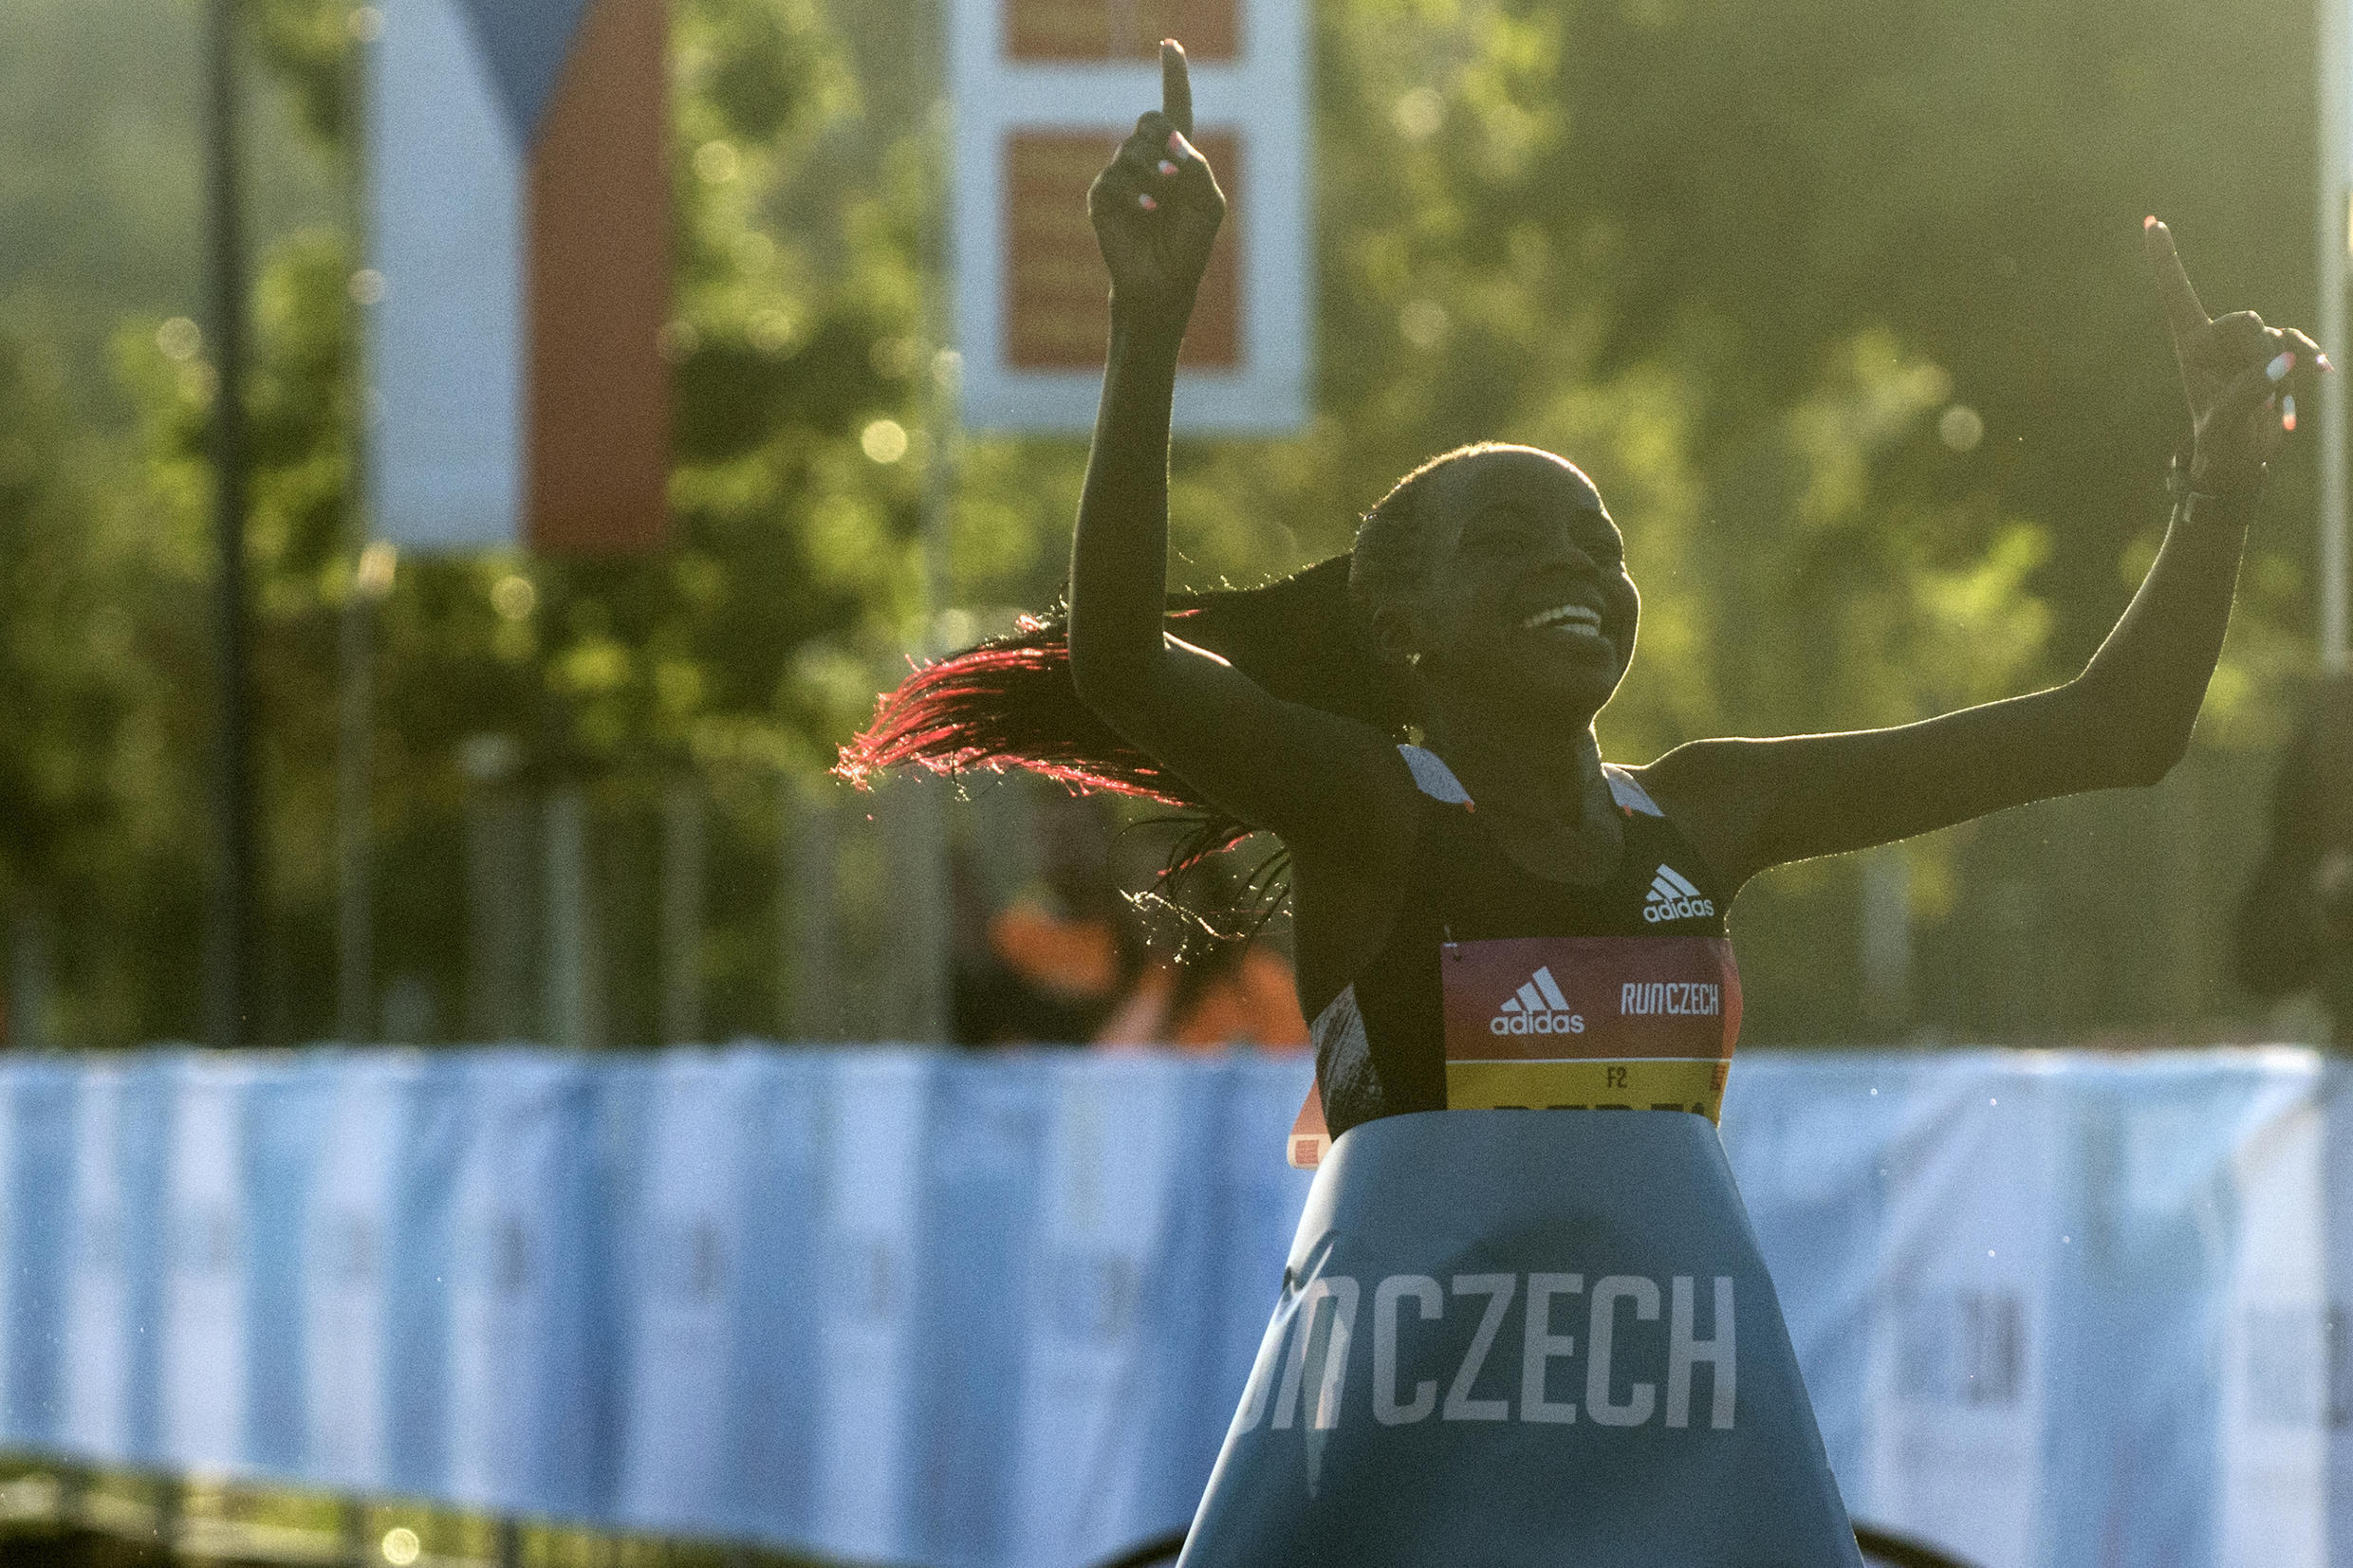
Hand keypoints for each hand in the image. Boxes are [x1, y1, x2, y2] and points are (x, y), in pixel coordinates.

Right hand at [1087, 41, 1225, 338]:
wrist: (1165, 284)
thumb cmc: (1190, 244)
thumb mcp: (1208, 203)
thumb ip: (1199, 167)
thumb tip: (1172, 142)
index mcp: (1177, 155)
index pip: (1174, 107)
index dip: (1173, 75)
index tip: (1170, 45)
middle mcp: (1146, 160)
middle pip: (1149, 121)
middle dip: (1163, 139)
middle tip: (1176, 172)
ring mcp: (1121, 177)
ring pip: (1131, 150)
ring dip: (1152, 172)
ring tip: (1163, 200)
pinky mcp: (1103, 198)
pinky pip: (1114, 179)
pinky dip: (1134, 192)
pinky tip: (1148, 210)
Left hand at [2145, 216, 2324, 499]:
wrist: (2242, 460)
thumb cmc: (2222, 444)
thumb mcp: (2229, 422)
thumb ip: (2254, 389)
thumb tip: (2288, 360)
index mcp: (2190, 345)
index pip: (2176, 294)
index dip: (2165, 259)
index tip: (2149, 222)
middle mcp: (2217, 337)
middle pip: (2249, 320)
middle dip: (2261, 356)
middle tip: (2261, 396)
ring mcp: (2248, 344)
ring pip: (2277, 334)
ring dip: (2283, 371)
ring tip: (2277, 409)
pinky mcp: (2275, 352)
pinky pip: (2297, 343)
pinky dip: (2307, 363)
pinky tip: (2322, 377)